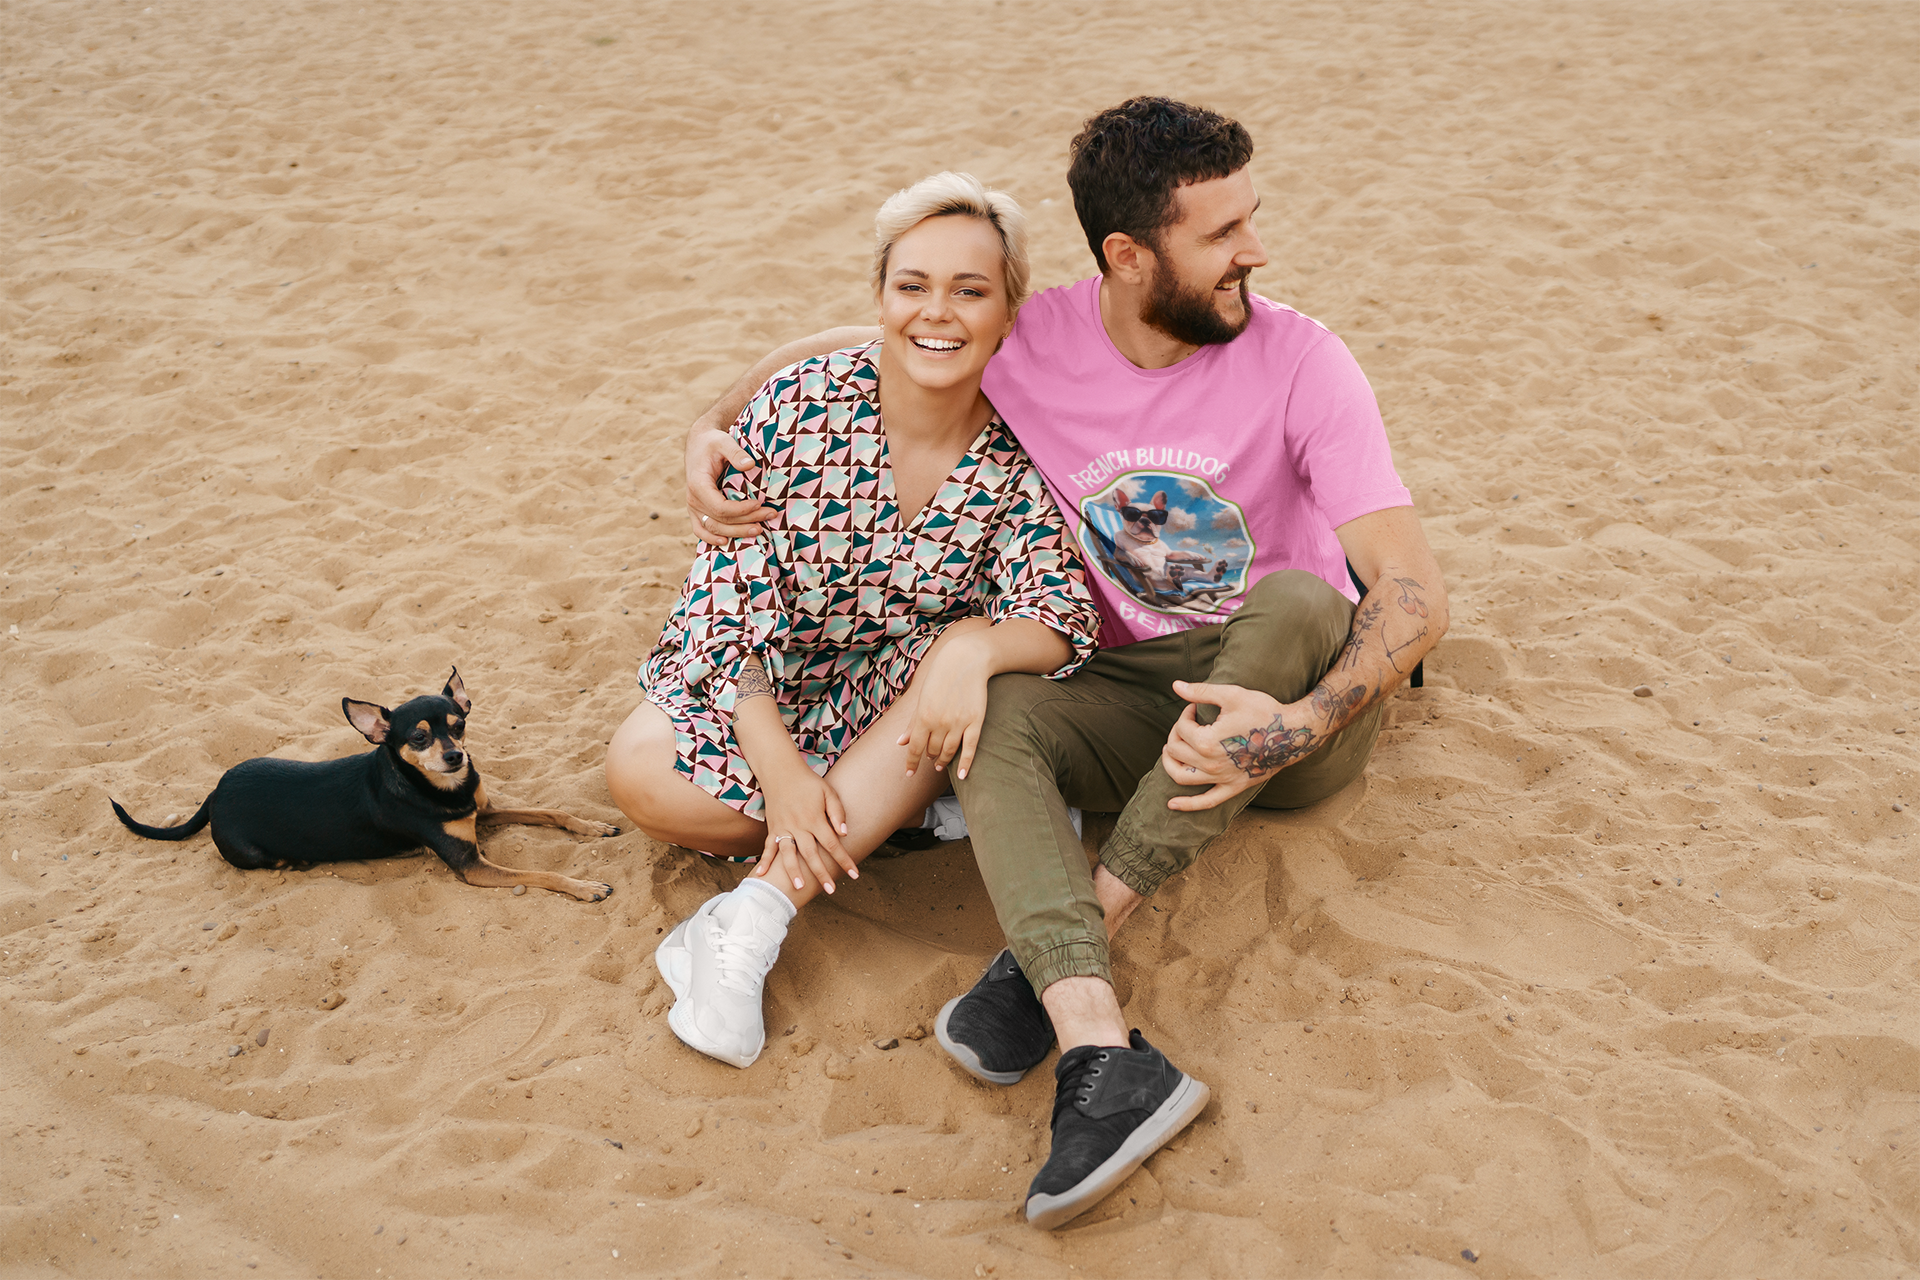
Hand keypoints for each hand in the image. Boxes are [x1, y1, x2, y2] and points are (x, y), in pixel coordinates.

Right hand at [686, 424, 776, 545]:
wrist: (699, 443)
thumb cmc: (712, 442)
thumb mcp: (723, 441)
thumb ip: (735, 452)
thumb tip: (750, 465)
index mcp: (698, 485)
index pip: (720, 507)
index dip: (741, 510)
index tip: (760, 504)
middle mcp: (693, 499)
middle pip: (720, 521)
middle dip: (746, 521)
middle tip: (770, 514)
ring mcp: (693, 507)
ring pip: (713, 529)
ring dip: (736, 532)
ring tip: (759, 530)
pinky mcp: (696, 510)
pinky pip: (701, 530)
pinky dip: (712, 538)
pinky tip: (728, 541)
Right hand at [749, 757, 856, 892]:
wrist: (781, 770)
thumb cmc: (808, 782)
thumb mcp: (828, 792)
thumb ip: (837, 812)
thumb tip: (844, 833)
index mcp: (814, 819)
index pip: (832, 845)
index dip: (844, 860)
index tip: (854, 875)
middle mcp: (798, 826)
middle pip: (811, 854)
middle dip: (822, 873)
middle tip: (831, 890)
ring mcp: (783, 828)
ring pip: (788, 854)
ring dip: (793, 871)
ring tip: (799, 887)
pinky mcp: (773, 828)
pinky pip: (768, 847)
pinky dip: (764, 861)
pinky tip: (761, 876)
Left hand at [896, 630, 992, 780]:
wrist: (965, 660)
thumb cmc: (940, 677)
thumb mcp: (922, 698)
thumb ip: (913, 723)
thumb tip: (901, 743)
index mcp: (923, 716)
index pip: (915, 748)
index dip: (911, 763)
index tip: (909, 773)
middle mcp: (939, 722)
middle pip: (932, 750)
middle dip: (929, 757)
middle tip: (930, 759)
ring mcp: (958, 723)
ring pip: (949, 751)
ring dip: (944, 760)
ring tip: (940, 764)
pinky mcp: (975, 721)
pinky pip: (970, 748)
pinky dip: (966, 764)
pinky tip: (963, 775)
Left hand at [1159, 680, 1317, 811]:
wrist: (1292, 733)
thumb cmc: (1263, 711)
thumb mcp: (1231, 695)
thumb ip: (1201, 691)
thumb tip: (1175, 685)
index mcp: (1207, 742)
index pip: (1181, 728)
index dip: (1185, 713)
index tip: (1195, 707)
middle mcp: (1211, 764)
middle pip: (1176, 750)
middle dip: (1176, 733)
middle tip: (1187, 724)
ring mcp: (1222, 779)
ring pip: (1182, 777)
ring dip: (1169, 764)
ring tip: (1170, 751)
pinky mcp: (1234, 787)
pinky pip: (1207, 801)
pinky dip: (1187, 805)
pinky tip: (1171, 804)